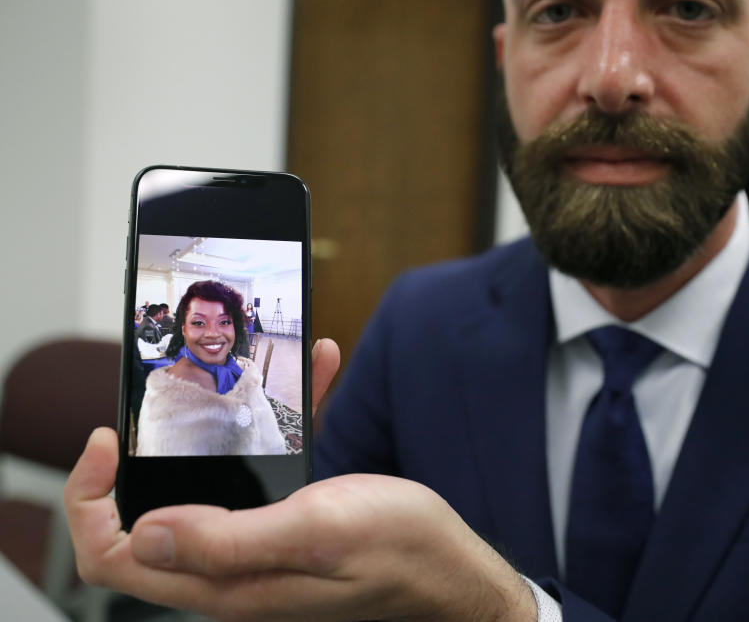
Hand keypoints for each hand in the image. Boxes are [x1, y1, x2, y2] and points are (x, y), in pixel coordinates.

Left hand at [64, 339, 536, 621]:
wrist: (454, 567)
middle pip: (147, 520)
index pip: (115, 557)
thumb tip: (143, 534)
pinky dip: (284, 420)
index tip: (107, 442)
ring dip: (220, 427)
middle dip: (144, 456)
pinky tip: (319, 373)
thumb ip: (226, 539)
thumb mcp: (315, 532)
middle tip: (163, 399)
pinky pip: (266, 468)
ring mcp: (260, 545)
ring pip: (207, 486)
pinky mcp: (291, 522)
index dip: (91, 502)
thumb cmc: (399, 552)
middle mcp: (232, 568)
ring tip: (246, 369)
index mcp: (225, 581)